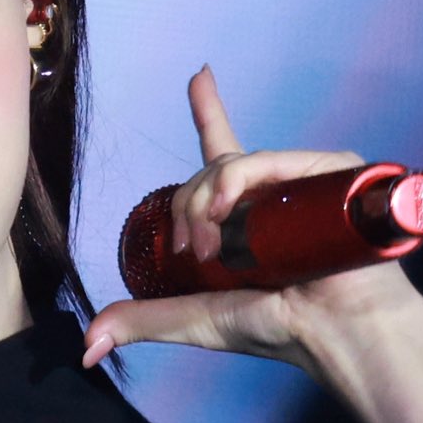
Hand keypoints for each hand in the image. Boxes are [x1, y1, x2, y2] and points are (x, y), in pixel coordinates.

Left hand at [82, 66, 420, 371]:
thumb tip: (89, 347)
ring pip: (230, 166)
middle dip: (187, 207)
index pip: (223, 151)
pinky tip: (231, 211)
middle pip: (209, 171)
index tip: (200, 75)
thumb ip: (142, 322)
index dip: (209, 110)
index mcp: (250, 211)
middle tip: (197, 252)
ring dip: (206, 203)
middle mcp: (276, 189)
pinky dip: (238, 182)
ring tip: (214, 248)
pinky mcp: (331, 170)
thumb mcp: (194, 319)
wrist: (334, 334)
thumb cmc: (277, 328)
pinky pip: (266, 161)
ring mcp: (304, 177)